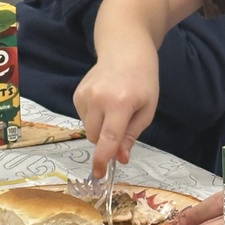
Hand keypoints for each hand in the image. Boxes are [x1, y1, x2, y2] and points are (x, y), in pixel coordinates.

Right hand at [73, 39, 159, 175]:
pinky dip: (93, 117)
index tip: (99, 175)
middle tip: (122, 126)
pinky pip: (83, 117)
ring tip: (114, 108)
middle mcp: (98, 99)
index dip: (103, 159)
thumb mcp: (147, 109)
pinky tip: (104, 101)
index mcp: (121, 103)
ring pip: (88, 128)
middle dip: (106, 141)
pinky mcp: (77, 93)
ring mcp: (85, 95)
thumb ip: (132, 135)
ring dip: (100, 128)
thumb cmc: (143, 80)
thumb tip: (120, 158)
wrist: (125, 49)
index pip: (108, 138)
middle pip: (95, 137)